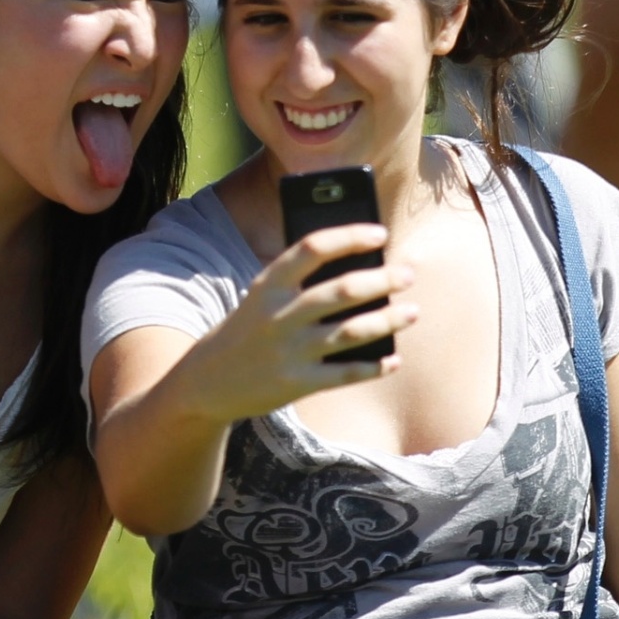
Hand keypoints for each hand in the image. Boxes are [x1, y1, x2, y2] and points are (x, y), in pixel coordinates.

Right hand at [178, 224, 419, 421]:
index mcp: (267, 285)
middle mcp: (278, 316)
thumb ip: (300, 283)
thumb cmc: (247, 330)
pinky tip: (393, 359)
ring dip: (388, 320)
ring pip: (351, 332)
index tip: (380, 234)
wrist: (206, 382)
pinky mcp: (296, 384)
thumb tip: (364, 273)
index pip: (312, 248)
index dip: (349, 237)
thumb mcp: (261, 297)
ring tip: (412, 312)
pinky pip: (345, 374)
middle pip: (341, 291)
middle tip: (408, 274)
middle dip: (382, 280)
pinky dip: (374, 367)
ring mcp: (288, 352)